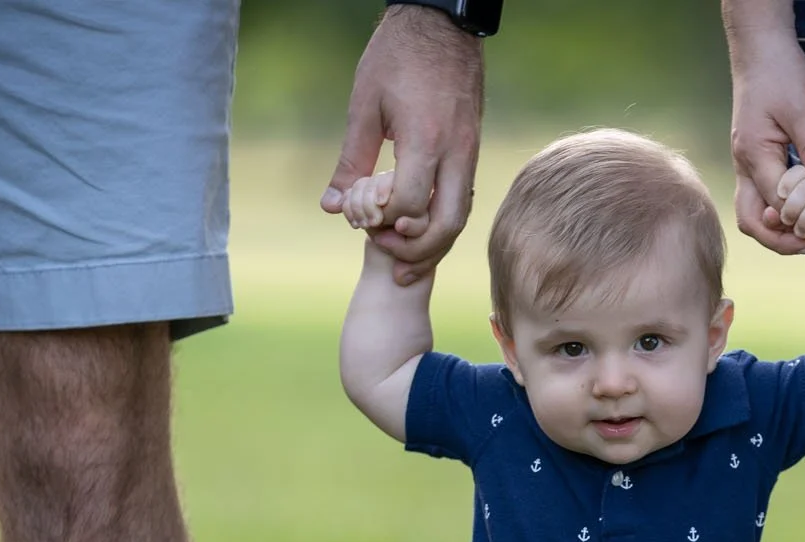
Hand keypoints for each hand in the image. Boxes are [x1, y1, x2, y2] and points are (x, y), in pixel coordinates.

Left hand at [322, 6, 483, 284]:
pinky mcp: (470, 149)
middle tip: (386, 253)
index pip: (411, 206)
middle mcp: (456, 151)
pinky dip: (441, 220)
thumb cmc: (397, 58)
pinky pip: (462, 197)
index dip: (385, 223)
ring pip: (461, 216)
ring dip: (433, 242)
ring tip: (401, 254)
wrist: (442, 25)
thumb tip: (334, 207)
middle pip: (448, 224)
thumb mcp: (365, 106)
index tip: (363, 220)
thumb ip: (352, 161)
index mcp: (426, 140)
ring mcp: (469, 152)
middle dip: (417, 249)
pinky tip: (416, 225)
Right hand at [727, 26, 804, 256]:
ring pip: (752, 212)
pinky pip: (759, 196)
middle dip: (779, 241)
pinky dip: (778, 212)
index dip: (798, 226)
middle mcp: (743, 165)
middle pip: (751, 221)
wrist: (759, 49)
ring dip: (777, 230)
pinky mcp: (752, 159)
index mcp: (753, 156)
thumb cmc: (779, 73)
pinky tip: (801, 212)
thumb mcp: (803, 111)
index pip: (774, 206)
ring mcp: (744, 164)